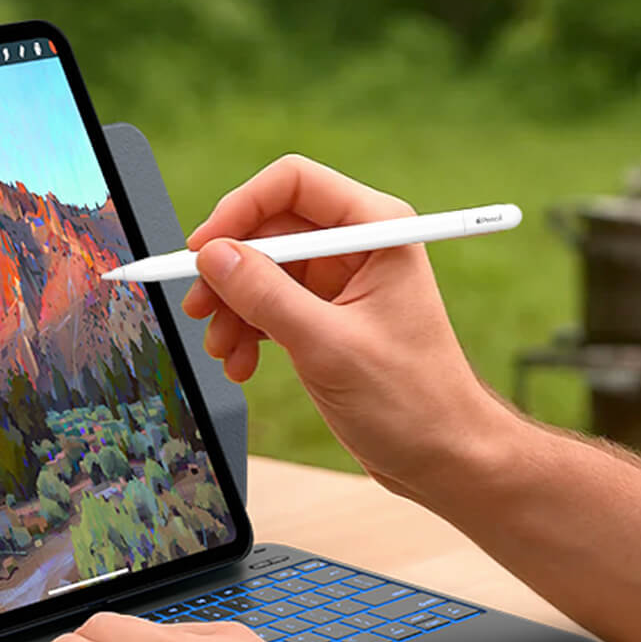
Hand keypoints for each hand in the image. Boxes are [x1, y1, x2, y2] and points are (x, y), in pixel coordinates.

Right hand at [182, 154, 517, 505]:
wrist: (443, 457)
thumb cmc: (412, 401)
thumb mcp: (327, 345)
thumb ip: (266, 296)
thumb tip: (213, 255)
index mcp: (377, 230)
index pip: (294, 184)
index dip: (240, 208)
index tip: (202, 248)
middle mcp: (359, 245)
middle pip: (269, 228)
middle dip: (229, 270)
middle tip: (198, 307)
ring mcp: (341, 281)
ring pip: (261, 270)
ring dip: (232, 308)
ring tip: (223, 350)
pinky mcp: (326, 316)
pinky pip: (269, 305)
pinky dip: (247, 330)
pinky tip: (241, 364)